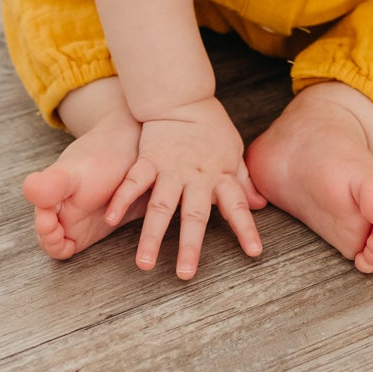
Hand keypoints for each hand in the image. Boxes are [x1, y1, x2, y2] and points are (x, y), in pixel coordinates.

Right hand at [104, 96, 267, 277]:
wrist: (183, 97)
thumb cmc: (211, 128)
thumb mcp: (234, 152)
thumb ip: (243, 181)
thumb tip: (261, 204)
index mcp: (220, 176)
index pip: (237, 206)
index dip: (246, 229)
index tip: (254, 252)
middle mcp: (196, 177)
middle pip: (194, 215)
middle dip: (190, 245)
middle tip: (185, 274)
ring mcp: (171, 169)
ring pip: (161, 206)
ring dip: (152, 236)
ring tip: (144, 263)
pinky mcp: (149, 159)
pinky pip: (134, 181)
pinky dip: (122, 199)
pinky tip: (111, 218)